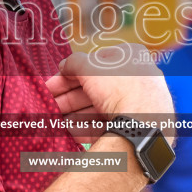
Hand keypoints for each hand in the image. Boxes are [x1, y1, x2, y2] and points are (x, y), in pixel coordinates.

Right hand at [45, 51, 174, 144]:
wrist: (143, 126)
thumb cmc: (120, 89)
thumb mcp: (90, 68)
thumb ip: (73, 63)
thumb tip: (64, 65)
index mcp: (131, 58)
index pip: (95, 65)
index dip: (69, 74)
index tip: (51, 85)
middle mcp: (138, 80)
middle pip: (95, 90)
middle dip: (68, 98)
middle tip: (48, 106)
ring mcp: (138, 105)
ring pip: (99, 109)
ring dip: (74, 115)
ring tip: (53, 121)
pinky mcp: (135, 128)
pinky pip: (107, 126)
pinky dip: (87, 129)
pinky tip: (69, 133)